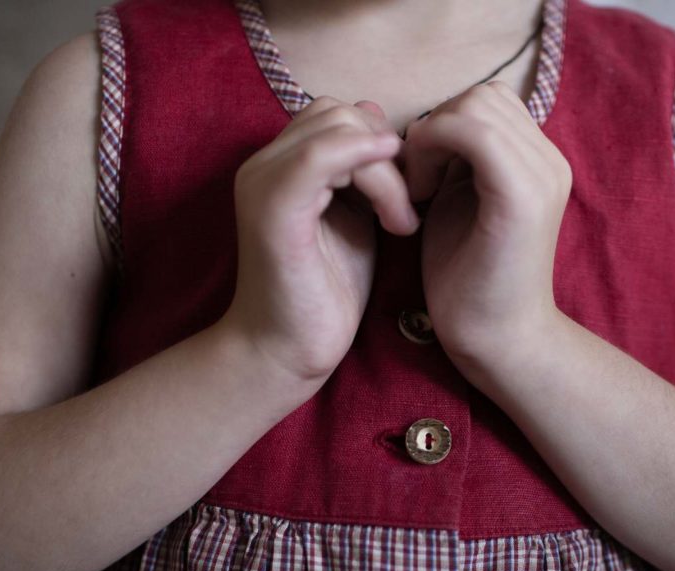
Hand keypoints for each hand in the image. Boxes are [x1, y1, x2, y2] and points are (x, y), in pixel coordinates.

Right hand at [224, 96, 420, 380]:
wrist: (287, 352)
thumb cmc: (324, 294)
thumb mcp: (355, 220)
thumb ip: (365, 176)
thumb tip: (383, 132)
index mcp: (282, 166)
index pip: (338, 116)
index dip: (380, 144)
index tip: (410, 194)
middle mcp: (264, 165)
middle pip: (339, 113)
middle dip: (386, 155)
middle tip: (407, 212)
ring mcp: (264, 183)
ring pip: (337, 129)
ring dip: (385, 172)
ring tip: (400, 224)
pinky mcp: (273, 208)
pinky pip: (320, 156)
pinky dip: (367, 165)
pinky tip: (395, 207)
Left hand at [399, 80, 570, 368]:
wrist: (498, 343)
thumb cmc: (469, 282)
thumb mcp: (458, 205)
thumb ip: (454, 162)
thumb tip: (425, 124)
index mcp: (538, 164)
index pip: (488, 103)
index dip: (443, 126)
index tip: (418, 176)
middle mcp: (550, 162)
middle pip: (482, 96)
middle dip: (435, 129)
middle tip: (414, 183)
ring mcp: (542, 175)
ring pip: (476, 105)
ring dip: (430, 139)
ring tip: (417, 191)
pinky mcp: (522, 195)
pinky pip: (472, 132)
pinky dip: (431, 149)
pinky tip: (419, 194)